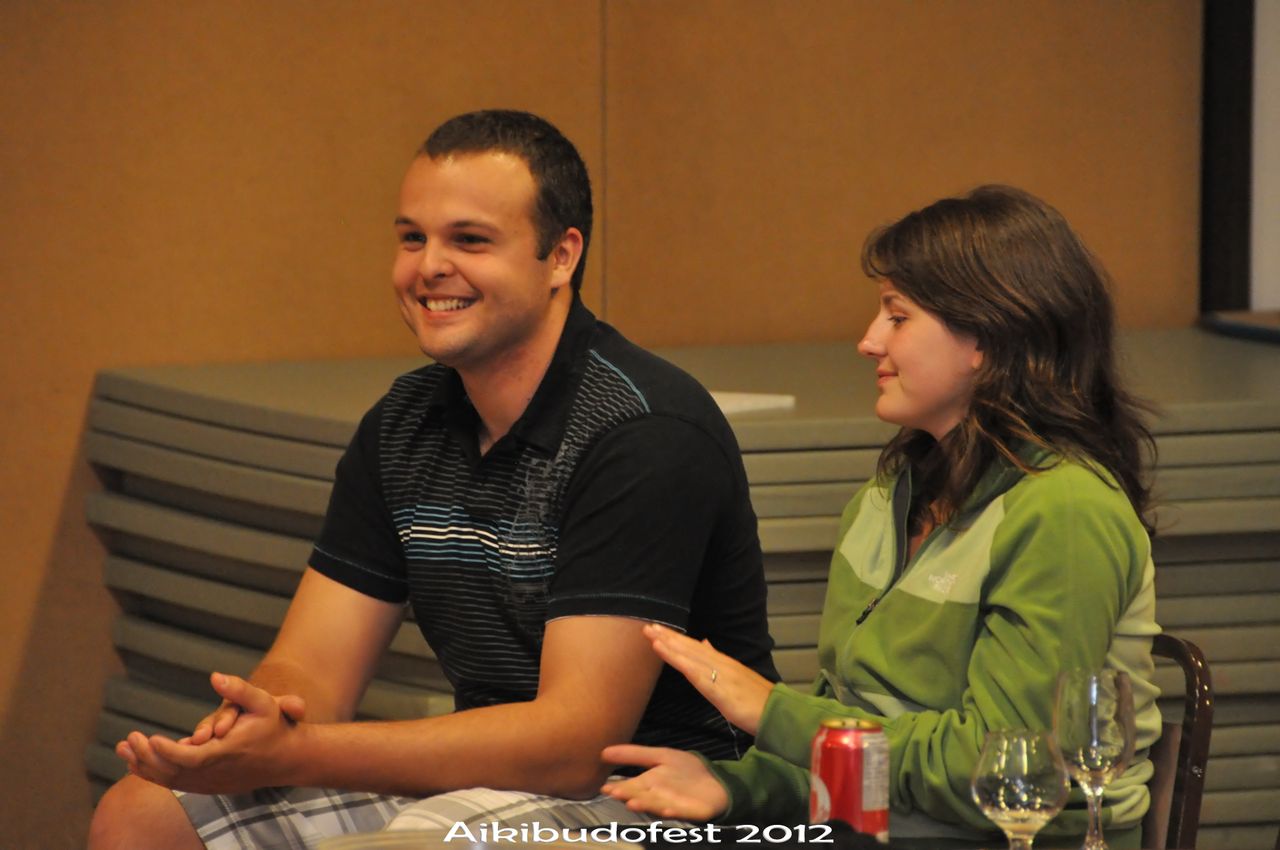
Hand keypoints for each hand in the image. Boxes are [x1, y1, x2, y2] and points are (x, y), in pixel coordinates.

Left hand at [115, 672, 304, 793]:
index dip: (167, 752)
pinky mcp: (207, 785)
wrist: (284, 759)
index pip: (190, 758)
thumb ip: (239, 689)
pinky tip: (136, 764)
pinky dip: (154, 775)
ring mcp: (210, 781)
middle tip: (128, 740)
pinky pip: (175, 784)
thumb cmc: (273, 727)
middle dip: (147, 757)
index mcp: (227, 752)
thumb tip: (215, 675)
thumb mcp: (263, 703)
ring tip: (122, 749)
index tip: (149, 738)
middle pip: (173, 771)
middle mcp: (215, 771)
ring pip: (171, 780)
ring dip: (145, 766)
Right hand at [601, 745, 729, 820]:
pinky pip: (681, 812)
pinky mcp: (691, 812)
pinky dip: (673, 811)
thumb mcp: (660, 756)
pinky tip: (666, 809)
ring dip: (645, 805)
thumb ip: (634, 754)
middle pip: (641, 796)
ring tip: (633, 803)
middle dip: (629, 796)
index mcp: (648, 784)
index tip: (605, 787)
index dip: (618, 787)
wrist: (714, 779)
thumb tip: (604, 751)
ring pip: (656, 805)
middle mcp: (657, 797)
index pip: (630, 786)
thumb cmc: (685, 770)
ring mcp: (673, 805)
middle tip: (615, 794)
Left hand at [643, 623, 772, 734]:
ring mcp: (720, 674)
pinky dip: (675, 659)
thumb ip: (721, 663)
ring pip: (689, 655)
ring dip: (668, 643)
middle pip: (690, 647)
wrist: (780, 716)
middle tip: (647, 625)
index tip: (659, 630)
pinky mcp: (718, 689)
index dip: (677, 639)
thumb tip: (706, 644)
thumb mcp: (740, 680)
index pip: (697, 648)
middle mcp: (722, 664)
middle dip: (668, 636)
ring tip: (649, 633)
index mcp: (727, 664)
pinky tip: (662, 651)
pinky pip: (692, 672)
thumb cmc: (761, 704)